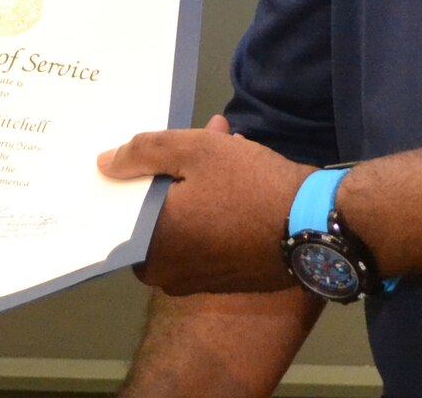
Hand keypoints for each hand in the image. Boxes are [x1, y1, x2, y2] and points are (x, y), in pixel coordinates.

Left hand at [98, 114, 312, 294]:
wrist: (317, 227)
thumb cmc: (250, 186)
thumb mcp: (195, 150)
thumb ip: (143, 153)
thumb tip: (104, 165)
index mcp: (150, 246)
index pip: (127, 204)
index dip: (143, 169)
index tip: (161, 148)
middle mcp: (167, 273)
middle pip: (159, 211)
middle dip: (175, 171)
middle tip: (201, 140)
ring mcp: (198, 281)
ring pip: (186, 220)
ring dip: (199, 184)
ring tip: (227, 143)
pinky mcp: (228, 280)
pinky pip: (208, 237)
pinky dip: (216, 208)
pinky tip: (240, 176)